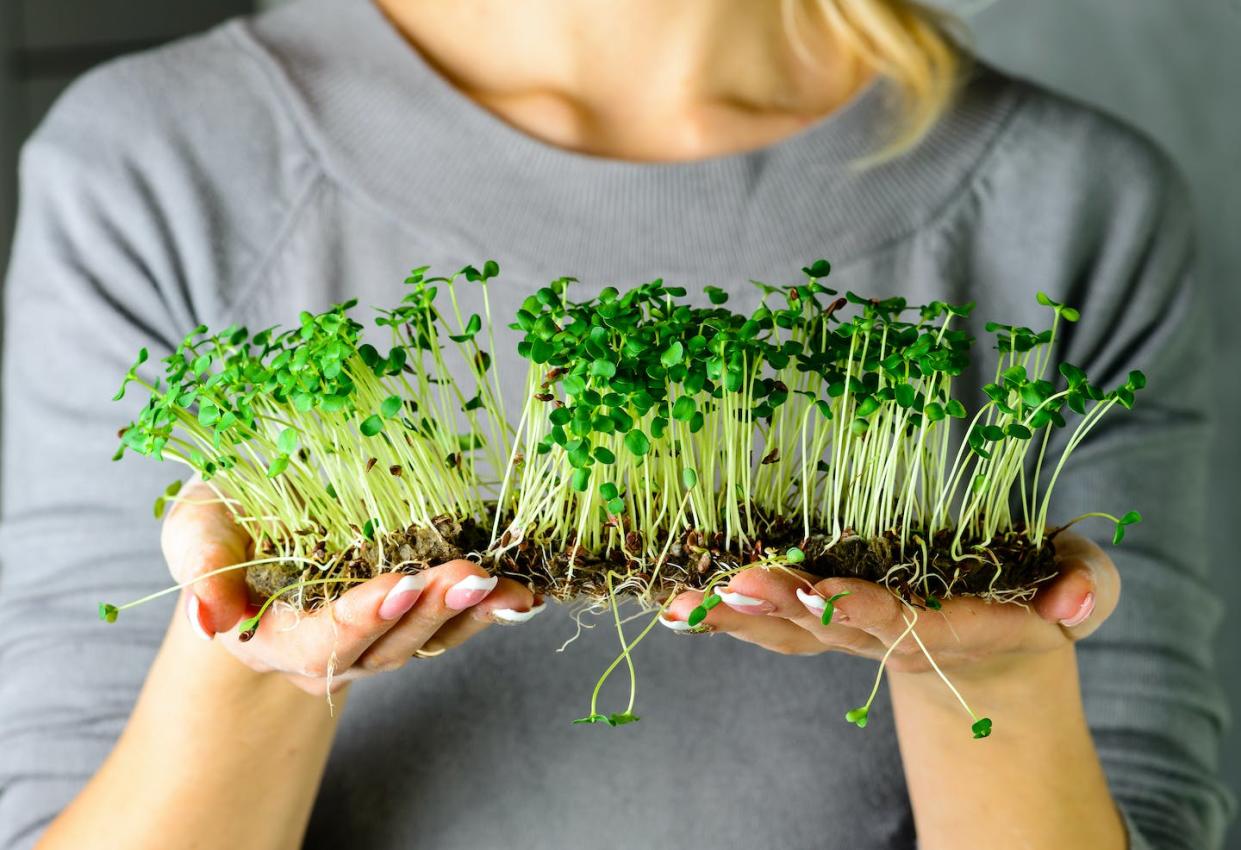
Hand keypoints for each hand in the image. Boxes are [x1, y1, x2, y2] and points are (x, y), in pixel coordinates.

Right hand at [162, 481, 543, 693]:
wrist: (254, 538)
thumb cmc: (224, 527)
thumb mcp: (197, 531)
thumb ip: (200, 564)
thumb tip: (211, 614)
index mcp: (275, 636)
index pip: (324, 638)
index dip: (364, 615)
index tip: (403, 584)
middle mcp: (333, 651)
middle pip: (387, 645)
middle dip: (431, 611)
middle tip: (469, 576)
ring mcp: (378, 639)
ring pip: (428, 640)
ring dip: (469, 614)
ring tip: (505, 584)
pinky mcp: (412, 618)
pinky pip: (453, 624)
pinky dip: (488, 610)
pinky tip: (522, 592)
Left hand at [660, 532, 1117, 680]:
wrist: (994, 656)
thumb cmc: (1038, 600)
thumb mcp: (1079, 589)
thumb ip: (1084, 589)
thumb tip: (1071, 603)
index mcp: (952, 625)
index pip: (905, 621)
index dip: (866, 608)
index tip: (825, 592)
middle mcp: (888, 636)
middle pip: (829, 627)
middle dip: (780, 604)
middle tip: (733, 582)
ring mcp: (847, 634)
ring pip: (785, 631)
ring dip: (734, 615)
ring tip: (682, 600)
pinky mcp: (822, 624)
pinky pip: (767, 625)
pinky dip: (722, 615)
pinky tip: (671, 604)